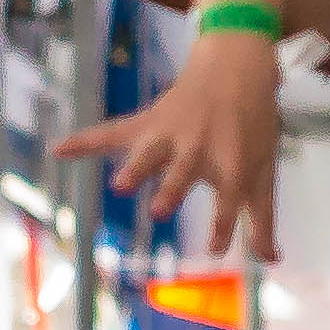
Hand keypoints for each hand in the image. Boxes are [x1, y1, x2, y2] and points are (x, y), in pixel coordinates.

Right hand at [54, 30, 285, 258]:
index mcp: (232, 164)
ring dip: (135, 167)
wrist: (236, 68)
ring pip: (149, 152)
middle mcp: (199, 150)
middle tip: (160, 208)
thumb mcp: (264, 172)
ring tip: (121, 185)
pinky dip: (85, 140)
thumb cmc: (253, 127)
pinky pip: (113, 133)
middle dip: (171, 188)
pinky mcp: (149, 123)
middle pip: (183, 173)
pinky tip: (59, 150)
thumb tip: (271, 262)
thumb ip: (263, 219)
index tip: (216, 249)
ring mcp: (171, 135)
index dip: (223, 225)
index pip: (228, 201)